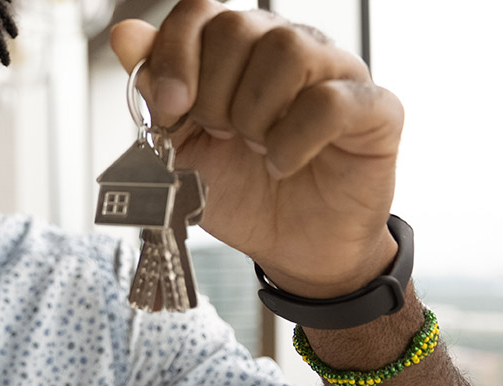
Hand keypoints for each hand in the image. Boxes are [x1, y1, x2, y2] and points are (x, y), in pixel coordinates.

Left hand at [110, 0, 403, 298]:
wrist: (291, 246)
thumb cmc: (241, 191)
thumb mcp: (179, 147)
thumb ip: (154, 91)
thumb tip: (126, 35)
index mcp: (237, 49)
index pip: (199, 11)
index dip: (174, 56)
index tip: (170, 110)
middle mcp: (288, 47)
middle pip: (238, 25)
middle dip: (212, 92)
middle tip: (219, 135)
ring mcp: (336, 71)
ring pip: (287, 50)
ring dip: (254, 113)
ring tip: (255, 148)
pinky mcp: (375, 108)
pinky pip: (330, 101)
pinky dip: (292, 140)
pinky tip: (282, 164)